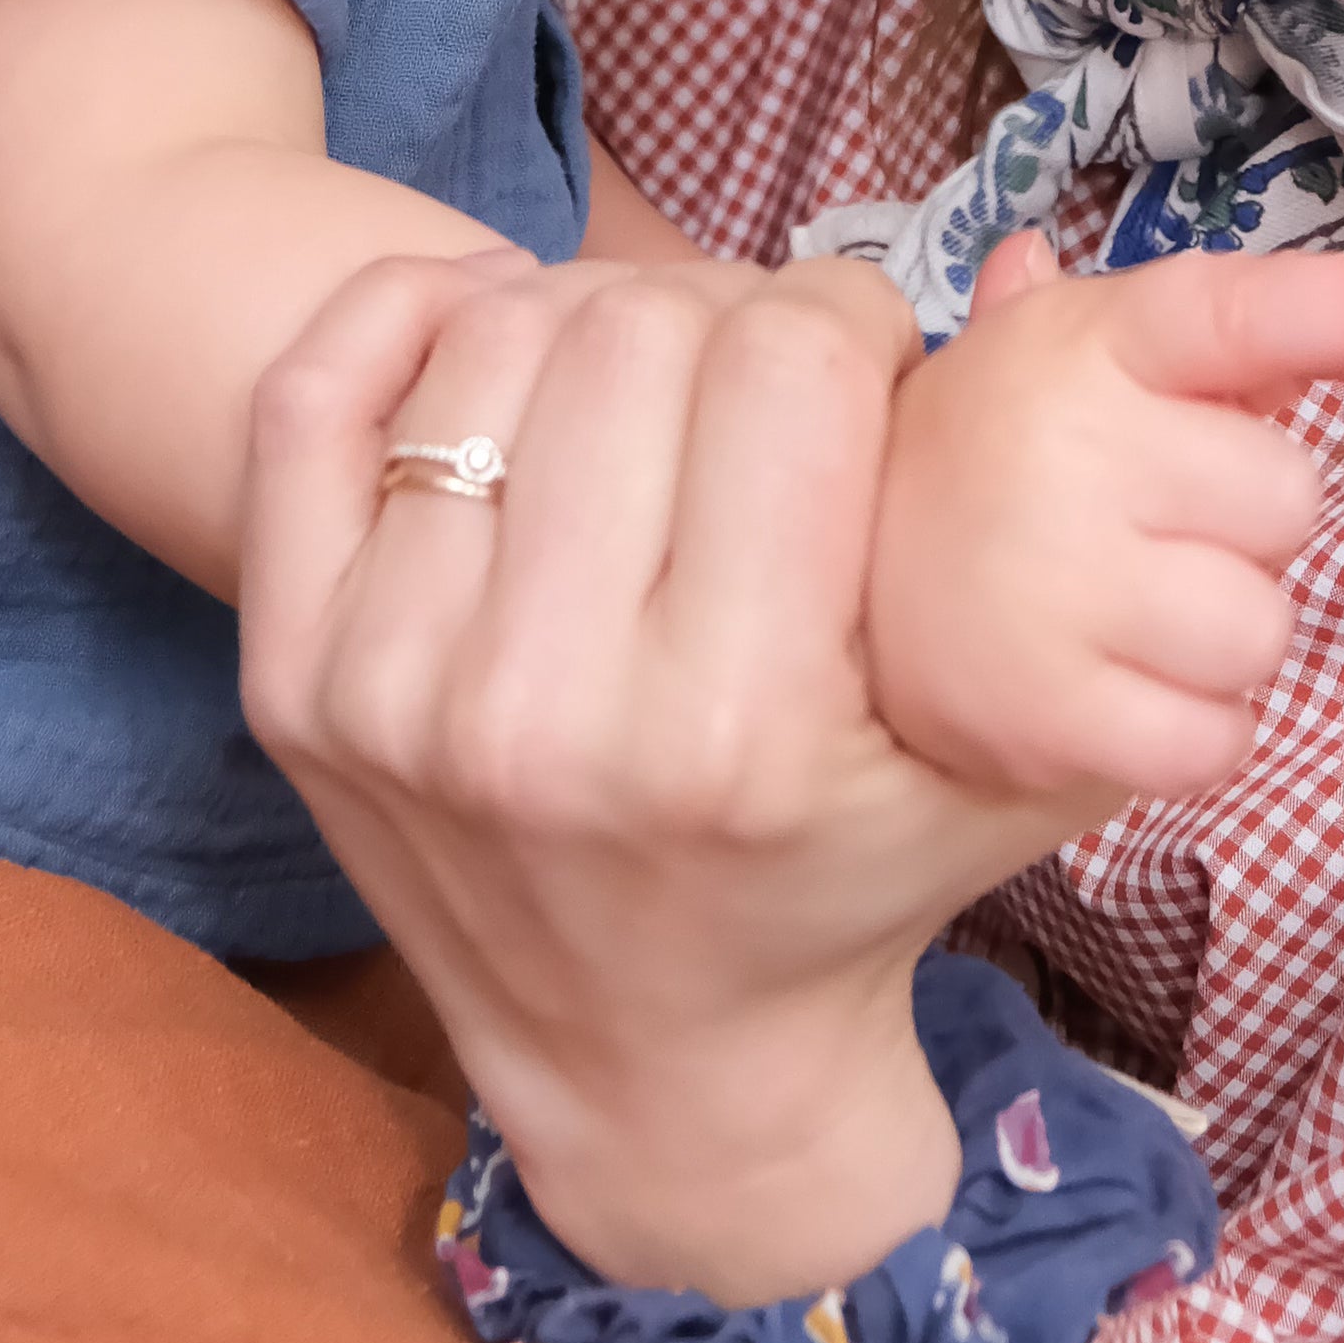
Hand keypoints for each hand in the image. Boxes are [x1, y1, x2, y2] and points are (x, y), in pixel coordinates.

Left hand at [235, 253, 1067, 1306]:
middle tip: (761, 374)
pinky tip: (494, 328)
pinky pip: (313, 401)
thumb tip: (1026, 273)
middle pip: (639, 329)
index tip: (868, 365)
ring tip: (650, 373)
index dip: (853, 318)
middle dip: (731, 311)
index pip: (792, 363)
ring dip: (590, 312)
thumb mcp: (1015, 754)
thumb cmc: (854, 884)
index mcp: (740, 733)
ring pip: (493, 340)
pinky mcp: (292, 684)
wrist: (659, 1069)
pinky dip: (406, 316)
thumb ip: (1050, 529)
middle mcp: (548, 716)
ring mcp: (396, 696)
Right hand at [868, 234, 1343, 798]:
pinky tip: (1115, 696)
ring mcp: (1061, 586)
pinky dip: (1195, 733)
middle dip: (1241, 528)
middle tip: (1140, 532)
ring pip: (1264, 628)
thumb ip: (1143, 336)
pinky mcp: (1056, 717)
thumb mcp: (1033, 371)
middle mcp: (1071, 450)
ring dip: (1219, 639)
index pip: (1234, 311)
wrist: (814, 609)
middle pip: (1289, 499)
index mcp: (1080, 345)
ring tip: (1116, 619)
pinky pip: (1222, 738)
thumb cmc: (965, 473)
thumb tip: (1167, 303)